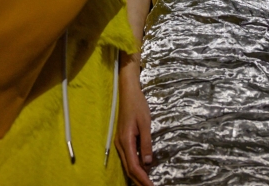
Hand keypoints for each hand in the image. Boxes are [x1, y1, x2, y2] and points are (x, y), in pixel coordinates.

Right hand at [115, 62, 152, 185]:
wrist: (128, 92)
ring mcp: (120, 142)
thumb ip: (146, 143)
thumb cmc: (138, 105)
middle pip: (129, 168)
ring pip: (127, 164)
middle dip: (139, 181)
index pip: (133, 166)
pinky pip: (128, 157)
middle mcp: (120, 144)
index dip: (142, 178)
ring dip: (137, 175)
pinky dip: (134, 167)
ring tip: (146, 183)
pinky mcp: (122, 140)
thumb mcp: (145, 123)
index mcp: (126, 141)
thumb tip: (148, 162)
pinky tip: (142, 170)